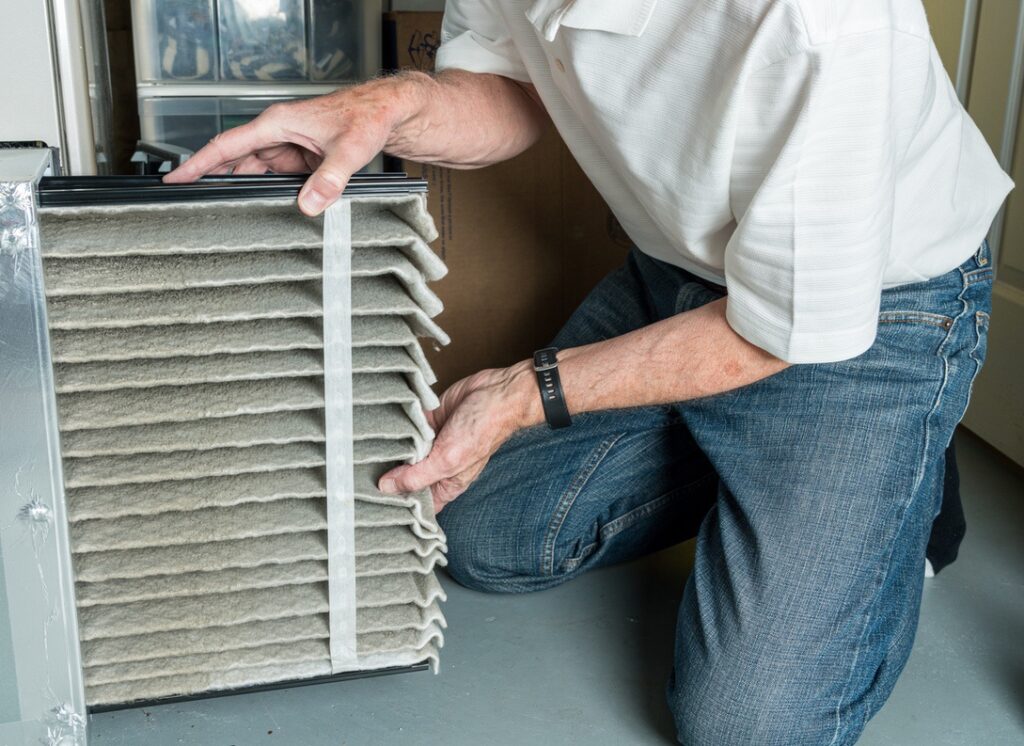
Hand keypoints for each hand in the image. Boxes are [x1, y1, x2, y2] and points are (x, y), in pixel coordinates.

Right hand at [162, 79, 414, 215]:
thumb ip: (329, 179)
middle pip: (235, 161)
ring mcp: (288, 147)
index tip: (176, 178)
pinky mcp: (300, 159)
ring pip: (254, 172)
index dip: (199, 163)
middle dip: (214, 182)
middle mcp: (278, 133)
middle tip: (191, 207)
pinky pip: (275, 178)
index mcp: (278, 123)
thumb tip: (309, 205)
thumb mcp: (349, 150)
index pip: (227, 145)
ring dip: (241, 190)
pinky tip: (261, 211)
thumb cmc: (367, 117)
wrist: (388, 113)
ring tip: (222, 215)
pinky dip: (266, 193)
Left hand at [378, 361, 541, 513]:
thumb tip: (386, 487)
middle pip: (403, 478)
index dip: (397, 506)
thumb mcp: (447, 460)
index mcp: (444, 484)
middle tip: (362, 476)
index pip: (417, 504)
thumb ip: (416, 476)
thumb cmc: (483, 430)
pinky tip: (379, 429)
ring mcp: (429, 443)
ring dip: (386, 450)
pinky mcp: (424, 421)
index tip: (373, 504)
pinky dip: (393, 428)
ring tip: (364, 452)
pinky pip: (402, 428)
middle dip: (385, 477)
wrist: (495, 392)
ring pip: (399, 452)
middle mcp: (435, 466)